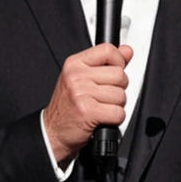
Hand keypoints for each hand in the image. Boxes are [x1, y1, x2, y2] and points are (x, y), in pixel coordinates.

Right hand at [43, 43, 133, 163]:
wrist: (53, 131)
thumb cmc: (68, 106)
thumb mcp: (82, 78)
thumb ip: (106, 62)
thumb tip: (127, 51)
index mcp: (74, 64)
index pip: (108, 50)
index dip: (118, 62)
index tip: (113, 73)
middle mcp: (76, 76)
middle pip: (119, 75)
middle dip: (118, 89)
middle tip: (103, 97)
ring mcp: (81, 93)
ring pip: (121, 95)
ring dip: (116, 106)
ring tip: (100, 108)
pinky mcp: (88, 111)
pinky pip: (118, 113)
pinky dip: (114, 119)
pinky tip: (101, 118)